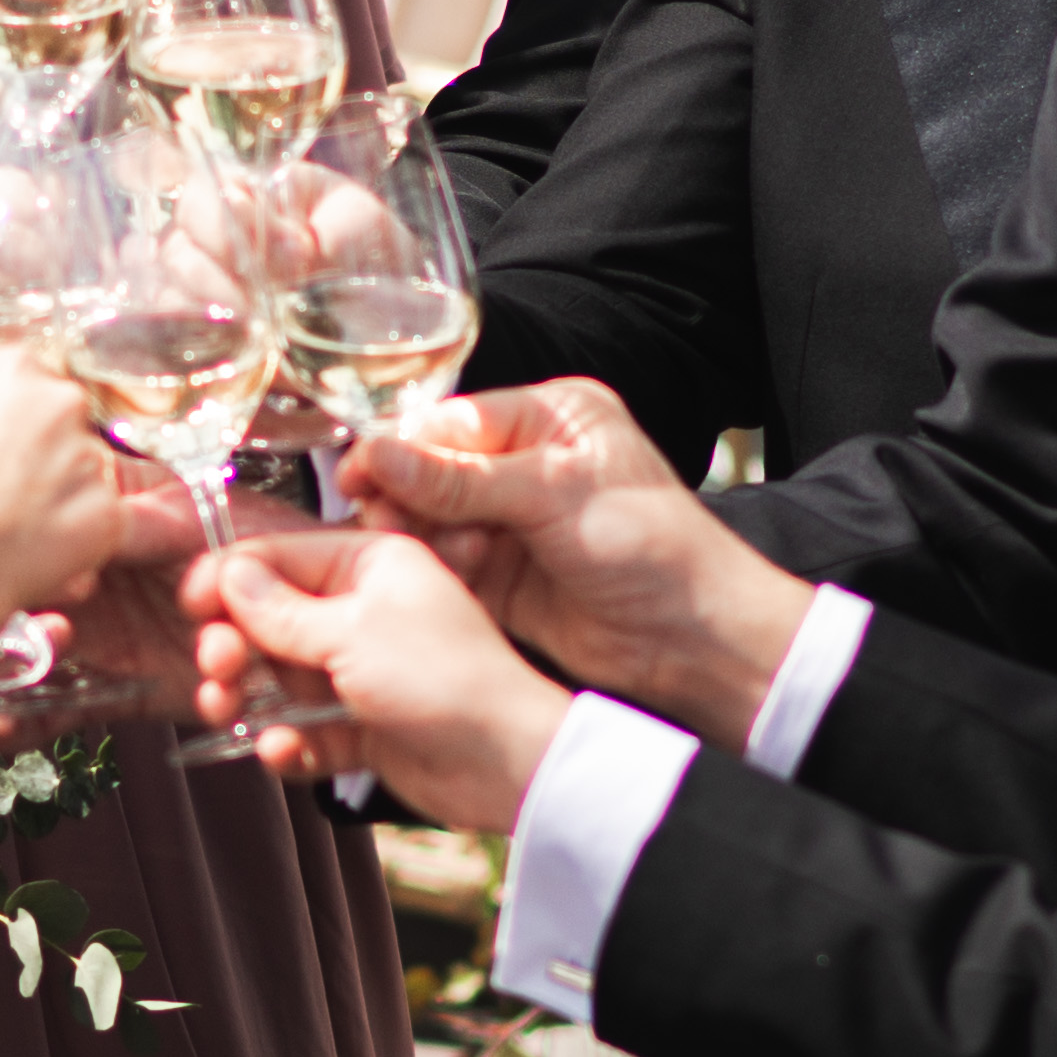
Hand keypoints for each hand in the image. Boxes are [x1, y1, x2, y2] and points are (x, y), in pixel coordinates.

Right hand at [0, 358, 133, 629]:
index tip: (6, 460)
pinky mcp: (109, 512)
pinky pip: (106, 528)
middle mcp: (61, 401)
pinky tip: (34, 557)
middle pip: (74, 429)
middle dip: (54, 464)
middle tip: (11, 502)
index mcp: (14, 369)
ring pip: (93, 480)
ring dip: (67, 506)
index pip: (42, 389)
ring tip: (14, 535)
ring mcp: (90, 456)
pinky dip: (82, 547)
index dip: (25, 432)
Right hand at [194, 522, 573, 833]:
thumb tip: (230, 577)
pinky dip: (287, 743)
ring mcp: (364, 672)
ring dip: (247, 697)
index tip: (189, 602)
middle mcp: (365, 613)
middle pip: (271, 621)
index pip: (281, 557)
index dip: (229, 579)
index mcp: (371, 565)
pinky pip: (306, 731)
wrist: (508, 763)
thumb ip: (281, 611)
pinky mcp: (366, 728)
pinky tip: (279, 752)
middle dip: (233, 644)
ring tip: (226, 712)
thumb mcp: (352, 633)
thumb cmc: (448, 680)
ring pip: (280, 680)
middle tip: (214, 666)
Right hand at [340, 378, 821, 741]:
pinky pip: (440, 563)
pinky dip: (436, 570)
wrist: (695, 639)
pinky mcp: (497, 574)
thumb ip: (464, 478)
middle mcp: (524, 463)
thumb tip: (381, 453)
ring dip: (422, 538)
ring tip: (455, 555)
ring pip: (425, 519)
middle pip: (426, 470)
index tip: (362, 474)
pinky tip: (457, 577)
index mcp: (550, 417)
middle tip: (395, 524)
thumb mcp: (559, 496)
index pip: (451, 420)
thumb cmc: (657, 549)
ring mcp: (508, 520)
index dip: (402, 447)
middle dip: (407, 497)